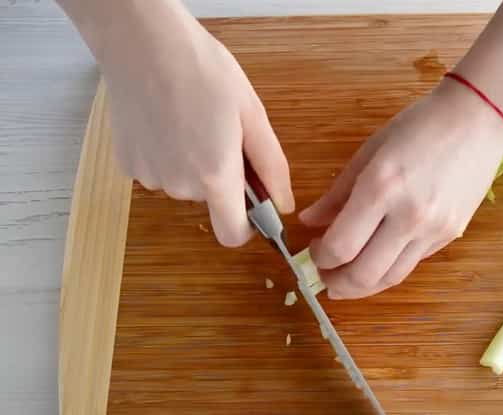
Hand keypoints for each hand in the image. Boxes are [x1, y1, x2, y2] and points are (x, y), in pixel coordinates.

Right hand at [100, 6, 292, 246]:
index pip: (233, 236)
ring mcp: (149, 177)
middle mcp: (179, 185)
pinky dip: (167, 155)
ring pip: (184, 185)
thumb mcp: (252, 116)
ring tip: (192, 121)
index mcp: (215, 175)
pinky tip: (167, 122)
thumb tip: (283, 205)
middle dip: (220, 176)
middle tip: (220, 132)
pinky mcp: (127, 164)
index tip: (251, 197)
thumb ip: (271, 168)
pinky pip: (160, 171)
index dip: (246, 223)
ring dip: (193, 163)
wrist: (144, 43)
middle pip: (210, 202)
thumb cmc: (204, 71)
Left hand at [299, 81, 502, 298]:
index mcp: (381, 188)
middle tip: (325, 275)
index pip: (340, 246)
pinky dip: (388, 268)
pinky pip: (412, 263)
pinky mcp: (450, 235)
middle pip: (363, 275)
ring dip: (362, 286)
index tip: (314, 250)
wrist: (477, 121)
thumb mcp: (369, 152)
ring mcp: (433, 230)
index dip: (320, 257)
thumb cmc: (420, 127)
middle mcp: (408, 215)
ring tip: (346, 276)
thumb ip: (337, 193)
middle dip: (336, 284)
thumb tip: (309, 221)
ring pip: (390, 278)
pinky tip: (377, 259)